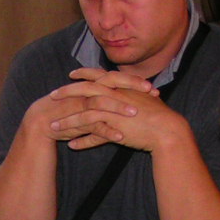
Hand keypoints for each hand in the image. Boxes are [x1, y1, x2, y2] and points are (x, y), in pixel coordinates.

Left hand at [47, 76, 183, 152]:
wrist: (167, 129)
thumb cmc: (158, 114)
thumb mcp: (142, 99)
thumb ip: (131, 94)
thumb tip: (130, 91)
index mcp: (121, 86)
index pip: (98, 75)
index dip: (83, 74)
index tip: (71, 75)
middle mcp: (114, 95)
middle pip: (84, 91)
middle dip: (66, 93)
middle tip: (52, 96)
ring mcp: (113, 112)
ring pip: (83, 114)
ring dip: (67, 122)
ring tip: (53, 127)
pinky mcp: (114, 128)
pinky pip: (93, 134)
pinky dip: (82, 140)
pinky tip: (71, 145)